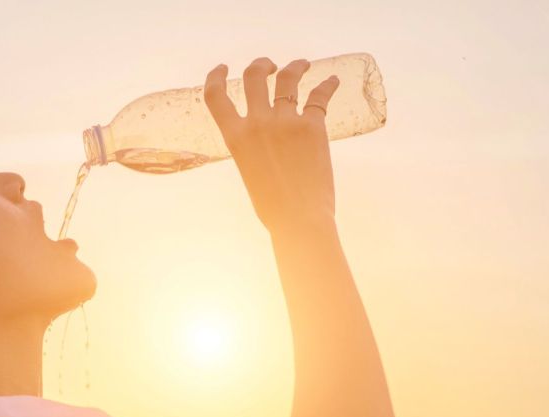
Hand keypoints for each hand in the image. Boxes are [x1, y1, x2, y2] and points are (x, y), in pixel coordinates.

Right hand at [204, 57, 339, 232]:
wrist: (298, 219)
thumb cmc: (272, 206)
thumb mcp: (249, 171)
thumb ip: (252, 147)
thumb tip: (265, 138)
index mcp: (235, 138)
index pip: (216, 97)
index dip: (216, 76)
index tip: (224, 67)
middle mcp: (258, 123)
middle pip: (254, 76)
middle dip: (261, 65)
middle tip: (271, 66)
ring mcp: (285, 122)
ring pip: (288, 78)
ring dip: (295, 66)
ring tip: (303, 65)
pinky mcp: (312, 126)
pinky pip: (319, 96)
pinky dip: (328, 85)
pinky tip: (333, 81)